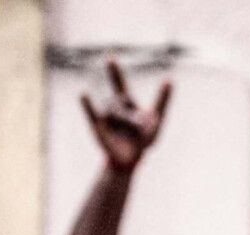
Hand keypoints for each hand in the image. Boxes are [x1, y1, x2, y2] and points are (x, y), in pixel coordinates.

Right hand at [80, 59, 172, 173]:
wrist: (129, 160)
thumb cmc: (143, 141)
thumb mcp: (156, 123)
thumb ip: (160, 104)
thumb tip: (165, 84)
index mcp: (126, 104)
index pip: (120, 85)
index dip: (114, 73)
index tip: (109, 58)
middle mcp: (113, 107)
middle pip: (122, 99)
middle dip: (133, 111)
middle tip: (139, 126)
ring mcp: (105, 116)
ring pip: (115, 109)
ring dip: (125, 120)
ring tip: (130, 132)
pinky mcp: (98, 127)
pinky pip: (92, 113)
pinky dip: (87, 105)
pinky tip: (84, 95)